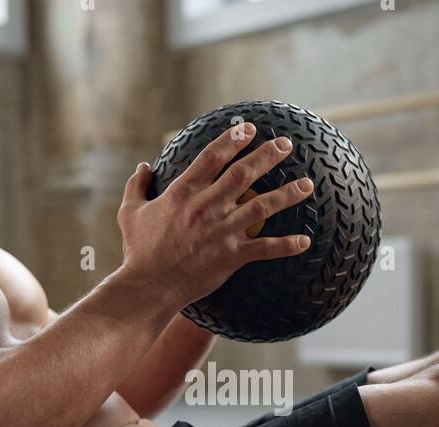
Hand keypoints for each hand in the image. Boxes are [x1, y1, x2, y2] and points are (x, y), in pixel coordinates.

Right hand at [116, 122, 314, 309]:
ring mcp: (222, 231)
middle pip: (243, 174)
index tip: (248, 128)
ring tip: (308, 184)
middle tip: (286, 144)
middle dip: (267, 156)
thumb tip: (142, 166)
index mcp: (183, 193)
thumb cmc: (139, 251)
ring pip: (262, 207)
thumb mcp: (130, 213)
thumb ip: (136, 186)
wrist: (149, 287)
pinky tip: (305, 241)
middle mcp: (207, 207)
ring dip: (287, 194)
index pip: (213, 157)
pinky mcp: (231, 256)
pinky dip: (286, 245)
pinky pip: (265, 249)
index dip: (233, 139)